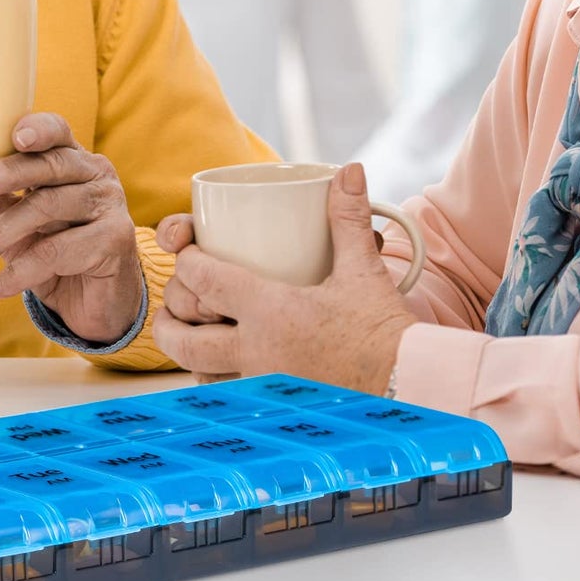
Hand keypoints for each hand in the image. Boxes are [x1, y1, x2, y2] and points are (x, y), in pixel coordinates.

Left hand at [0, 112, 143, 346]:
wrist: (91, 300)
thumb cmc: (52, 246)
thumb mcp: (8, 215)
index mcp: (71, 158)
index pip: (57, 131)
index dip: (38, 128)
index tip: (14, 135)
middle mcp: (96, 174)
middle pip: (52, 164)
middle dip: (11, 172)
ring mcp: (109, 204)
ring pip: (50, 207)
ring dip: (3, 234)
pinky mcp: (116, 239)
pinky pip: (61, 251)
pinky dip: (23, 271)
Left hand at [153, 162, 413, 392]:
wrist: (411, 389)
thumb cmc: (385, 332)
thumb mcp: (363, 270)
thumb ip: (349, 217)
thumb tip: (349, 170)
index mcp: (271, 313)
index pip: (204, 280)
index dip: (186, 262)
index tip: (187, 252)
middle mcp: (257, 354)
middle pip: (185, 340)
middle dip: (169, 320)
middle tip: (172, 307)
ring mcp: (263, 388)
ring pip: (201, 375)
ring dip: (191, 356)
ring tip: (194, 337)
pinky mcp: (276, 410)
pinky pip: (229, 399)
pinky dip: (218, 384)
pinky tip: (225, 372)